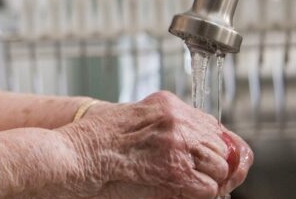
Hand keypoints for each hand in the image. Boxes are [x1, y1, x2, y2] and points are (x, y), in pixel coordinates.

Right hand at [61, 91, 252, 198]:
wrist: (72, 156)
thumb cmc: (92, 142)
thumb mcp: (129, 120)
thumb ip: (161, 127)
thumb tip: (194, 147)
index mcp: (166, 104)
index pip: (214, 125)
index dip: (220, 147)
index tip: (220, 161)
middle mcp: (175, 119)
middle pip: (222, 145)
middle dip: (219, 165)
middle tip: (205, 179)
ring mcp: (176, 143)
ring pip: (222, 166)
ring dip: (212, 179)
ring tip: (193, 185)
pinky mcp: (175, 169)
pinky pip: (209, 187)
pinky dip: (202, 193)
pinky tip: (185, 190)